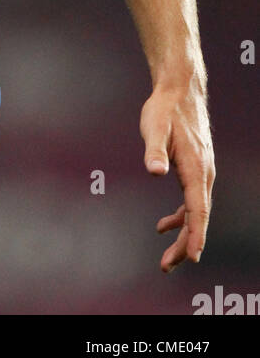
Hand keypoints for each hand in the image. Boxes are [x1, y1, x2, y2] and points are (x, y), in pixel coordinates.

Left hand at [140, 81, 214, 271]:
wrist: (179, 90)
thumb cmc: (164, 109)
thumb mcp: (154, 126)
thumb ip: (154, 150)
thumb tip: (155, 172)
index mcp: (196, 168)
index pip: (198, 208)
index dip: (196, 234)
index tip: (194, 257)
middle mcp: (204, 174)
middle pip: (198, 217)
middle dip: (186, 245)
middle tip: (166, 266)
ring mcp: (201, 172)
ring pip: (196, 212)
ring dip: (184, 235)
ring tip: (167, 258)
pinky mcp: (195, 169)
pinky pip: (191, 201)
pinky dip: (180, 217)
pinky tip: (163, 225)